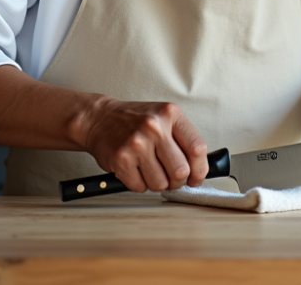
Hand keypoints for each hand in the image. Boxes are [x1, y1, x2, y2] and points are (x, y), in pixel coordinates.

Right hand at [75, 98, 209, 192]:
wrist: (99, 118)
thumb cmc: (134, 120)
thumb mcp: (163, 117)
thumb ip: (182, 138)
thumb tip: (199, 169)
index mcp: (170, 114)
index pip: (197, 148)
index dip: (200, 169)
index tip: (196, 177)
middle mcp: (154, 127)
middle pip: (180, 171)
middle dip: (178, 181)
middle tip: (172, 179)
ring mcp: (137, 143)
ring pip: (160, 183)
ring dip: (158, 184)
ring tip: (150, 171)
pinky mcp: (121, 159)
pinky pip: (140, 187)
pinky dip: (139, 184)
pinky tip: (135, 170)